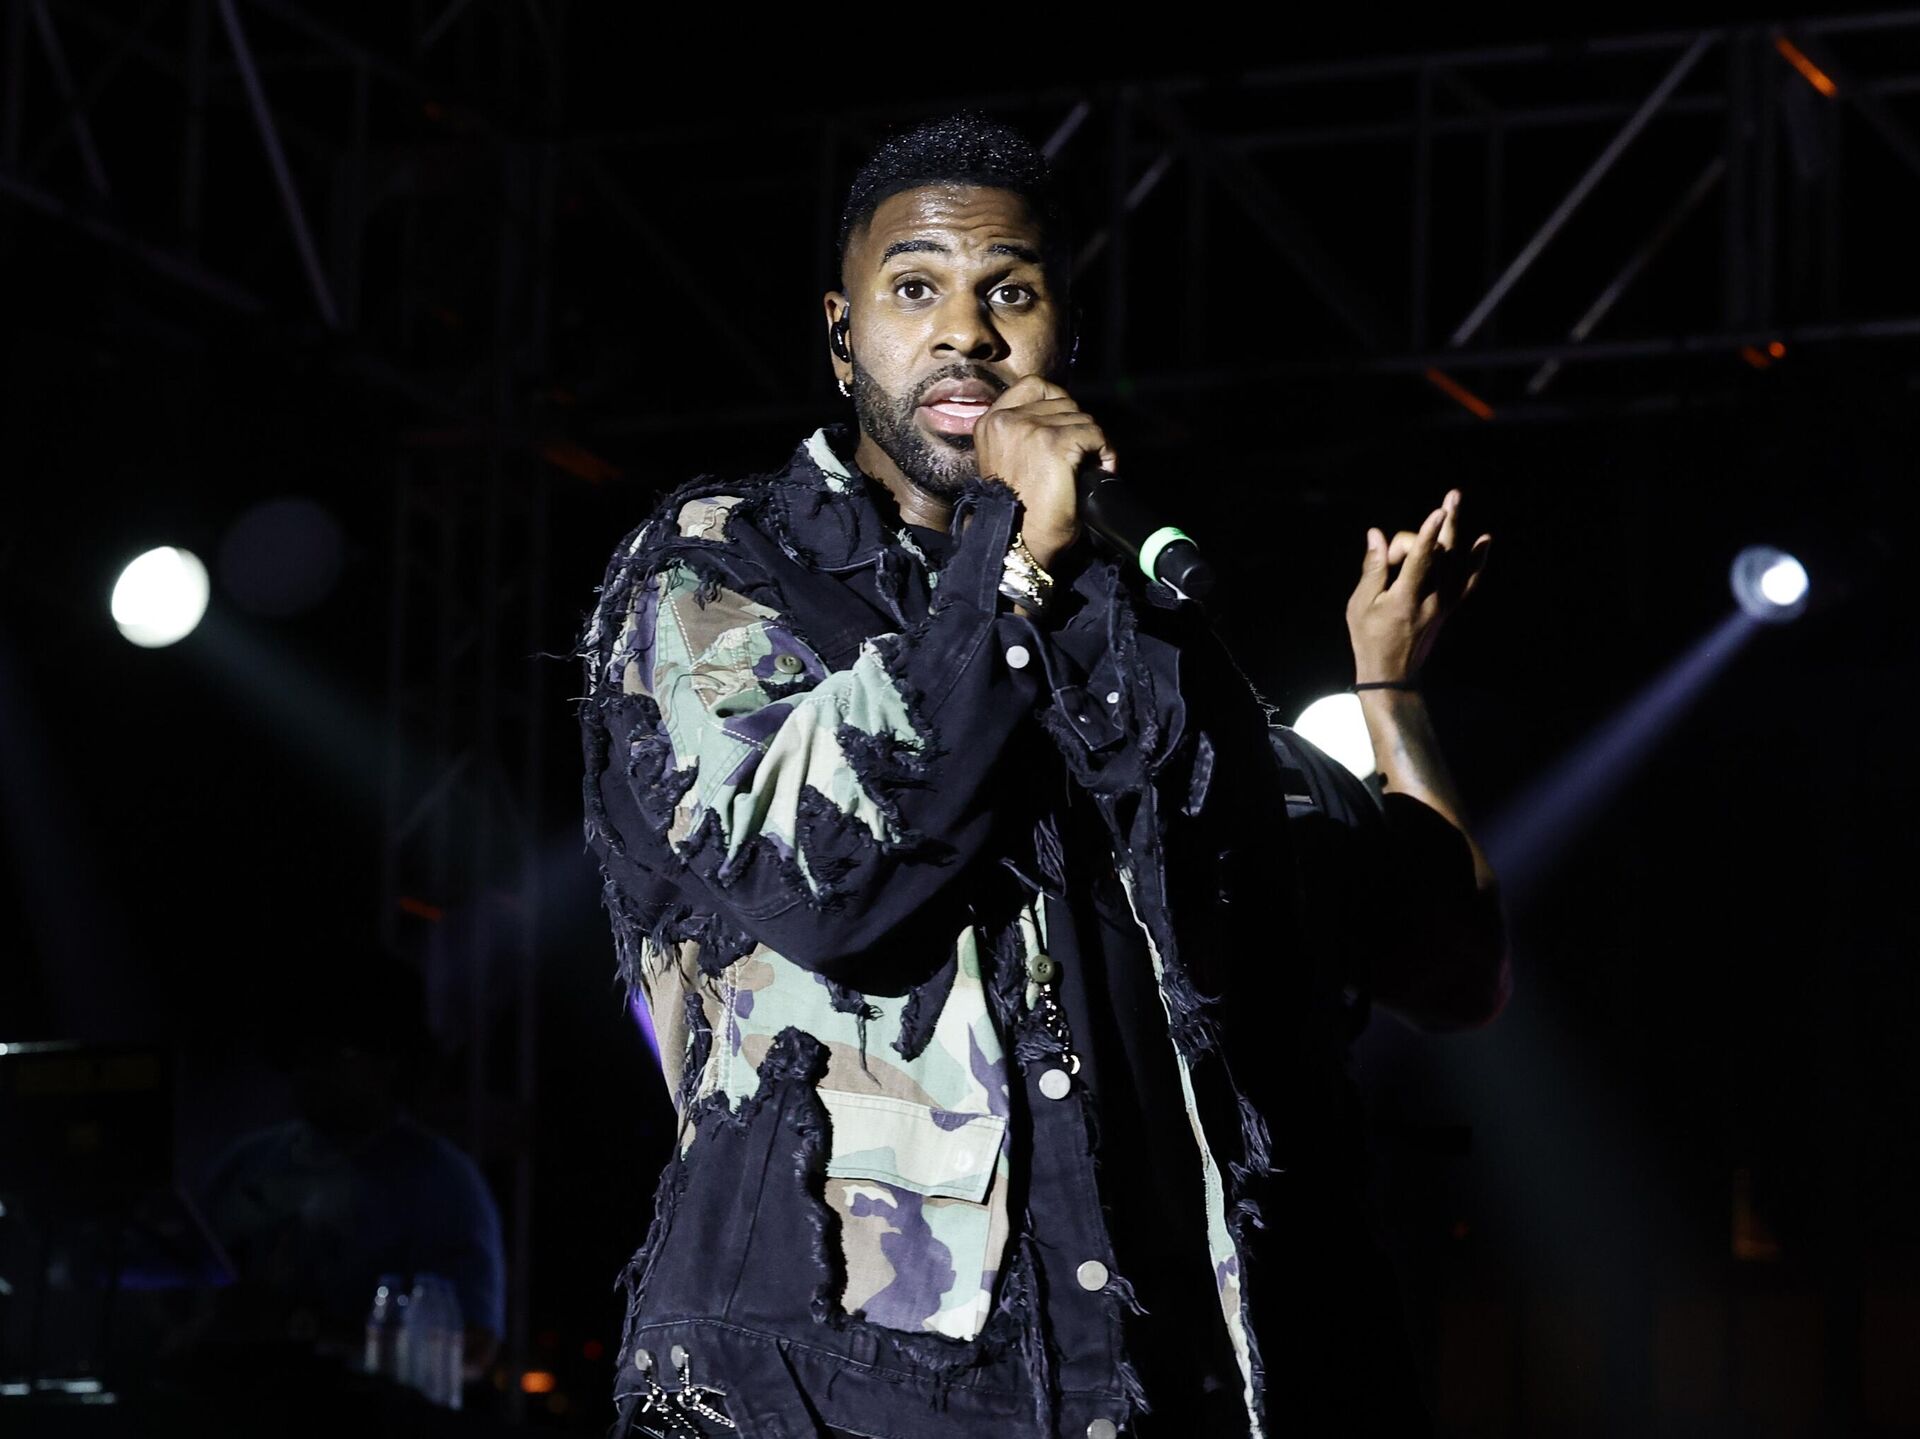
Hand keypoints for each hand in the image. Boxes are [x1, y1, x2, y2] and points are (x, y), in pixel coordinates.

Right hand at [970, 375, 1116, 571]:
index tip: (1067, 427)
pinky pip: (1094, 434)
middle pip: (1063, 402)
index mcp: (990, 423)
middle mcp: (1005, 420)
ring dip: (1092, 443)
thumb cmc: (1015, 511)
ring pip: (1082, 417)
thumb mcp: (1008, 461)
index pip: (1034, 385)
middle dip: (1078, 427)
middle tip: (1081, 457)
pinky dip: (1105, 452)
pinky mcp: (1055, 443)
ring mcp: (1030, 429)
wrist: (1015, 542)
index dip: (1059, 402)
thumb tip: (1060, 418)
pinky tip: (1101, 470)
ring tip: (1089, 468)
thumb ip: (1021, 435)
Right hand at [1346, 488, 1491, 683]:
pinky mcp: (1449, 607)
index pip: (1420, 559)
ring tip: (1456, 502)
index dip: (1428, 533)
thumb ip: (1372, 569)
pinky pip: (1467, 580)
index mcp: (1405, 598)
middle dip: (1441, 526)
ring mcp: (1444, 603)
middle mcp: (1431, 599)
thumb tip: (1376, 535)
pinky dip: (1476, 560)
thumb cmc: (1369, 639)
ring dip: (1457, 530)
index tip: (1437, 512)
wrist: (1393, 674)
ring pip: (1455, 561)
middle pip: (1440, 554)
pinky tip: (1484, 541)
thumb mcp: (1360, 606)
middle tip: (1451, 497)